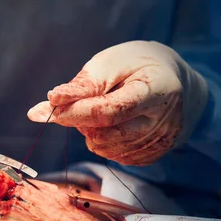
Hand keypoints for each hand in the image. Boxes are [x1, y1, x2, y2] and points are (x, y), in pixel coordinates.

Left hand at [27, 41, 207, 165]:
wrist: (174, 81)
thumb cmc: (136, 66)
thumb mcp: (110, 63)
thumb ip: (80, 86)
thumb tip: (46, 106)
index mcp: (158, 90)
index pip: (109, 111)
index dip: (76, 111)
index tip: (52, 104)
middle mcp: (165, 121)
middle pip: (105, 135)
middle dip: (83, 120)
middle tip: (89, 99)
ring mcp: (161, 142)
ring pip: (105, 149)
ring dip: (92, 132)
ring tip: (106, 109)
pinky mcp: (154, 156)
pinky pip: (114, 157)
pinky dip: (104, 142)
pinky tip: (115, 125)